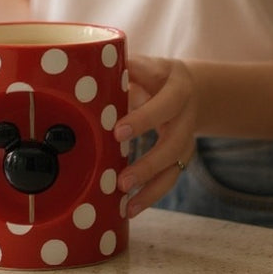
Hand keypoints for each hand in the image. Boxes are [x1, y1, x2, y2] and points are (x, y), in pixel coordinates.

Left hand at [114, 54, 197, 216]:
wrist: (190, 87)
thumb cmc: (153, 75)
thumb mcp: (142, 65)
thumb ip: (120, 70)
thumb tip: (81, 75)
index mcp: (178, 88)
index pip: (165, 105)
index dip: (144, 119)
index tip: (117, 132)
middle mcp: (187, 116)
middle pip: (174, 144)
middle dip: (148, 164)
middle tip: (121, 180)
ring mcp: (188, 139)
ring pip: (175, 167)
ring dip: (151, 188)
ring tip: (126, 203)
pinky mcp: (182, 157)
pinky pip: (170, 179)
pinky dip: (151, 195)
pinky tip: (131, 208)